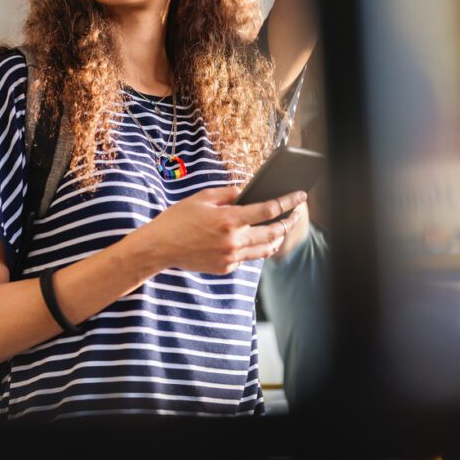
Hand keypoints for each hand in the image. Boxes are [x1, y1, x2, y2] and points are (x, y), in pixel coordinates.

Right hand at [138, 184, 306, 273]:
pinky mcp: (226, 267)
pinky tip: (253, 240)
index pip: (269, 210)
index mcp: (229, 219)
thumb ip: (228, 193)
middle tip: (296, 215)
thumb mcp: (202, 198)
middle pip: (274, 232)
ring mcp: (231, 257)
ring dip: (277, 238)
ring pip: (266, 249)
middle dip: (289, 222)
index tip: (300, 197)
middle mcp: (233, 240)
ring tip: (281, 229)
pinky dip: (254, 248)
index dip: (288, 202)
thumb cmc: (178, 219)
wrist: (159, 247)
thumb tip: (248, 191)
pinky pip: (247, 258)